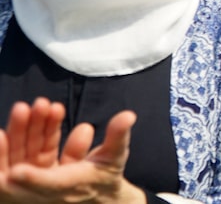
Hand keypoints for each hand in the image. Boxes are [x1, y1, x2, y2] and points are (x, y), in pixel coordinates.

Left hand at [0, 99, 144, 203]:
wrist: (98, 197)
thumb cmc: (108, 177)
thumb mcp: (116, 157)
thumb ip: (119, 136)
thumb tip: (129, 115)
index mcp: (70, 187)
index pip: (49, 184)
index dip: (32, 178)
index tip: (15, 172)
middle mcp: (49, 187)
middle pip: (28, 164)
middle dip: (23, 135)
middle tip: (22, 108)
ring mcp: (39, 177)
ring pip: (28, 153)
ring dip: (31, 127)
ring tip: (42, 103)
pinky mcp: (35, 169)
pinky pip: (32, 149)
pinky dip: (37, 130)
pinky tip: (50, 110)